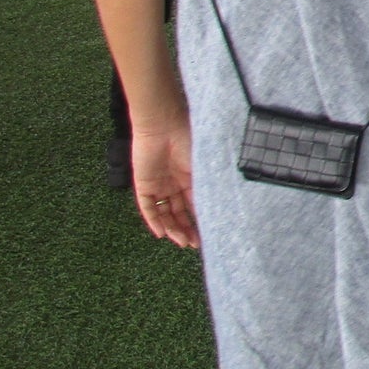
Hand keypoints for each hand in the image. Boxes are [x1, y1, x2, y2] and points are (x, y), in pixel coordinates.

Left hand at [131, 111, 199, 248]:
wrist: (163, 124)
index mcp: (190, 177)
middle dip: (187, 229)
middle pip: (179, 212)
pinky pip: (148, 207)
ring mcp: (158, 184)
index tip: (208, 235)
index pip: (194, 204)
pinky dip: (154, 221)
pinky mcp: (143, 184)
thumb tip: (224, 206)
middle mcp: (174, 183)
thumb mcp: (202, 167)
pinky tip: (162, 233)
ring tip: (182, 241)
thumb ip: (209, 186)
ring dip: (173, 228)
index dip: (200, 220)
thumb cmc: (188, 139)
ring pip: (165, 213)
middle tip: (194, 244)